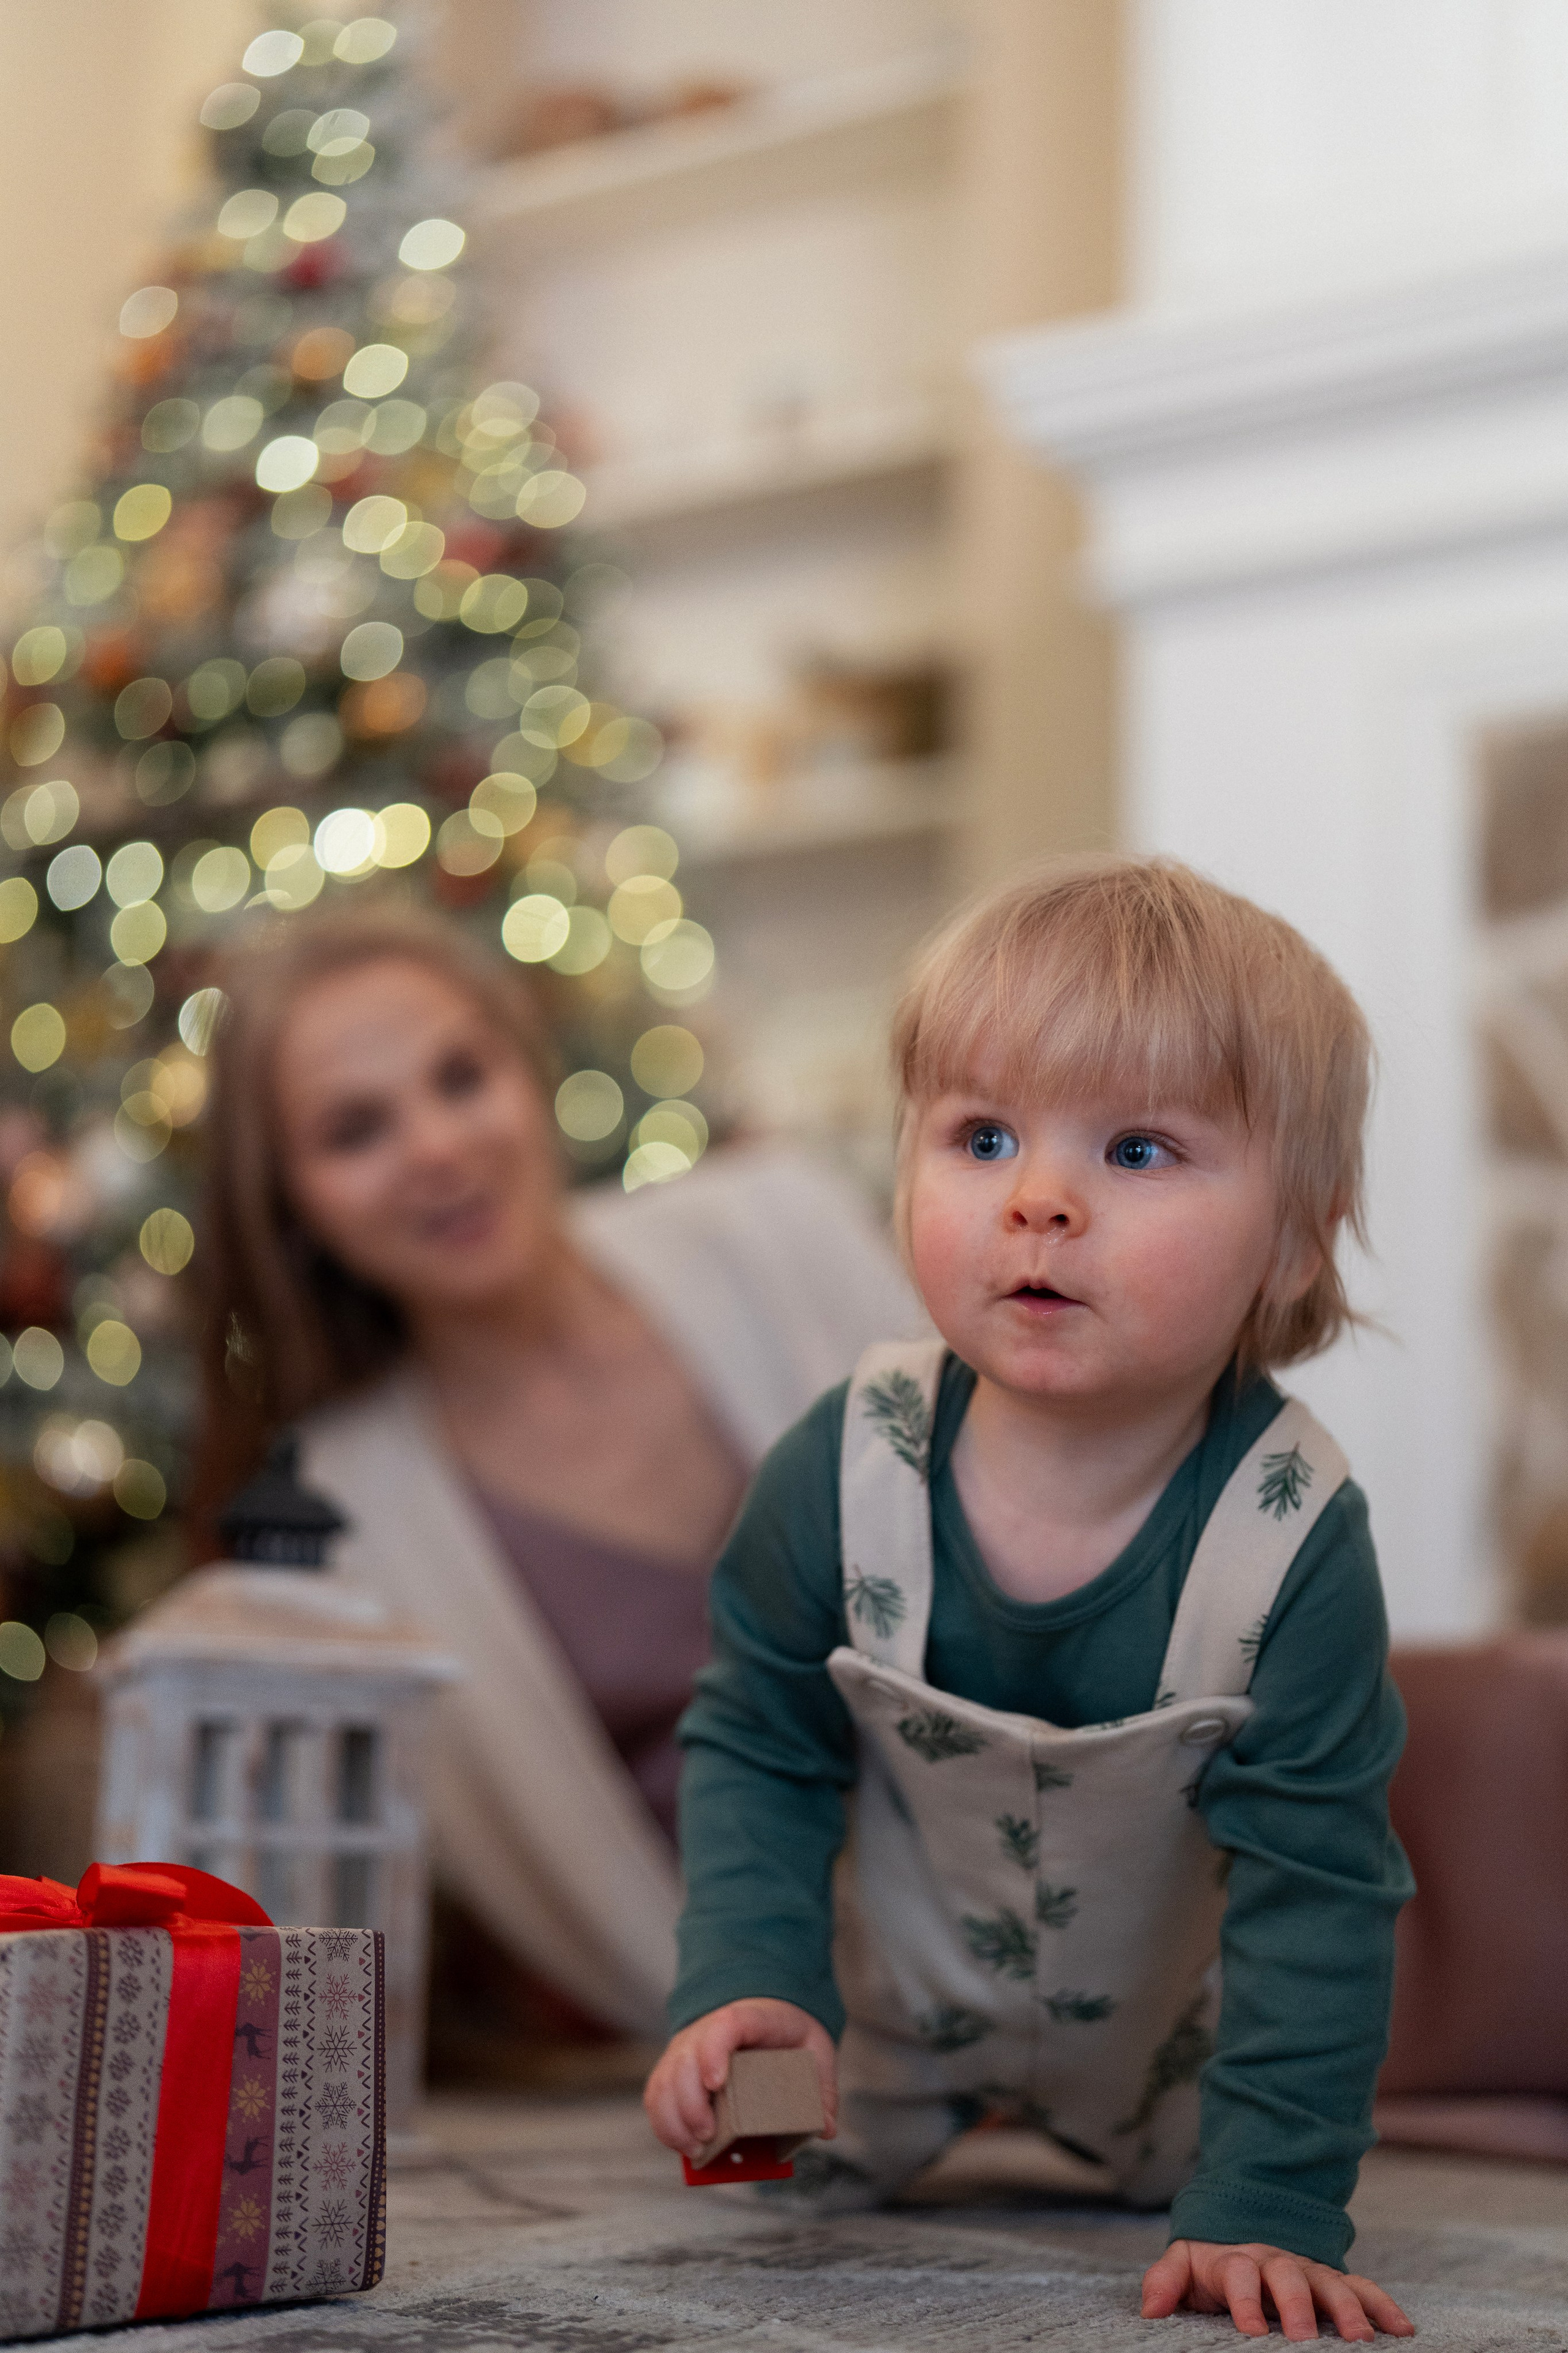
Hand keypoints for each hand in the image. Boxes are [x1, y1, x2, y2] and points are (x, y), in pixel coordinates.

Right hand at [643, 1997, 837, 2159]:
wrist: (763, 2009)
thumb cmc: (787, 2034)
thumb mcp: (814, 2050)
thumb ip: (822, 2088)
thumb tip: (825, 2128)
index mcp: (747, 2019)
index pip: (724, 2025)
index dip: (714, 2052)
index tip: (716, 2083)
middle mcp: (706, 2031)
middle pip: (686, 2059)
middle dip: (691, 2103)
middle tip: (708, 2138)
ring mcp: (686, 2049)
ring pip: (664, 2079)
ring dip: (673, 2119)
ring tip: (695, 2150)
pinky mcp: (674, 2070)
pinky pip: (657, 2095)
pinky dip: (664, 2123)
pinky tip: (681, 2146)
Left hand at [1141, 2240, 1415, 2340]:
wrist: (1244, 2223)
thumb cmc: (1211, 2260)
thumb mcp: (1183, 2265)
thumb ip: (1163, 2282)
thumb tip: (1148, 2311)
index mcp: (1236, 2259)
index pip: (1239, 2275)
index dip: (1244, 2300)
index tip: (1251, 2330)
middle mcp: (1275, 2261)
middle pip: (1287, 2277)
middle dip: (1297, 2307)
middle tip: (1304, 2339)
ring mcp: (1308, 2269)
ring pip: (1330, 2283)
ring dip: (1346, 2310)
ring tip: (1360, 2340)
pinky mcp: (1332, 2278)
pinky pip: (1361, 2288)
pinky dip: (1382, 2306)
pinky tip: (1401, 2330)